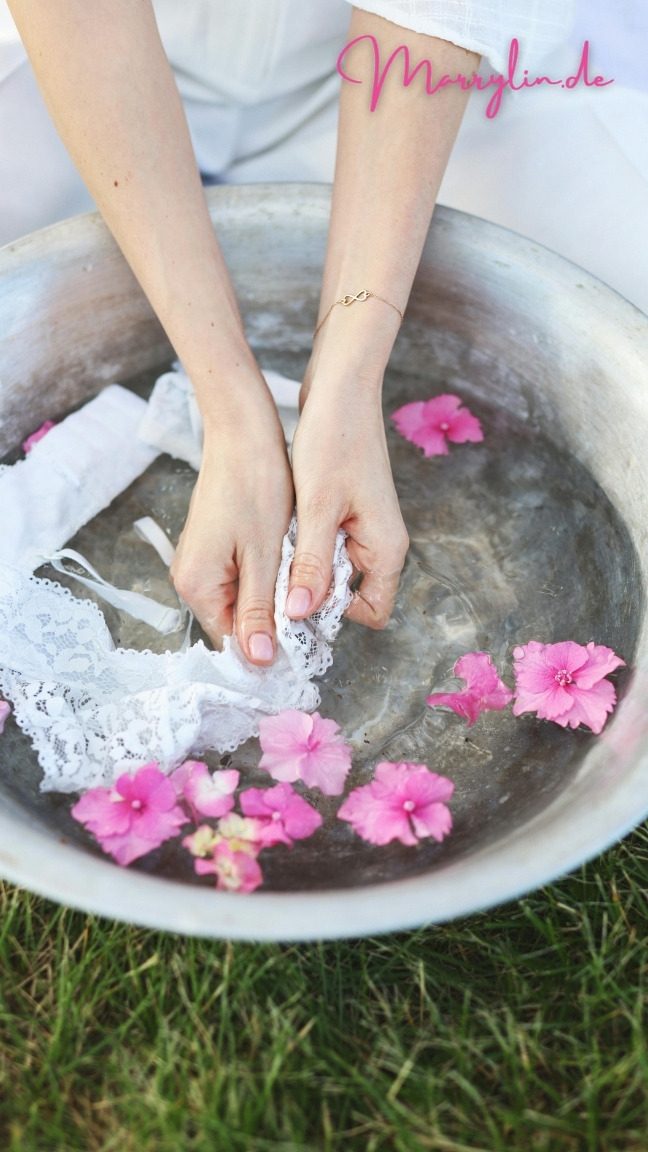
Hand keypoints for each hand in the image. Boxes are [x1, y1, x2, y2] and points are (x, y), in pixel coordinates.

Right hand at [170, 385, 293, 665]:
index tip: (305, 648)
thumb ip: (260, 610)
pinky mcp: (214, 548)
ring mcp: (201, 562)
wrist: (243, 433)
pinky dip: (266, 579)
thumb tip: (258, 659)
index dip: (270, 649)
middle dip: (273, 623)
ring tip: (302, 586)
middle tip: (311, 612)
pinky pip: (241, 579)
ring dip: (273, 600)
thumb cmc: (254, 487)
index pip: (233, 642)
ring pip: (243, 601)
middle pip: (236, 623)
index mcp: (197, 586)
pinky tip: (288, 566)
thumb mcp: (263, 556)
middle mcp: (190, 579)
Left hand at [286, 375, 408, 627]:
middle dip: (313, 594)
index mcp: (386, 549)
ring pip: (332, 571)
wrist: (342, 389)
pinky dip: (303, 547)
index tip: (294, 605)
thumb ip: (311, 563)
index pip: (371, 612)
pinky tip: (280, 530)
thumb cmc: (335, 440)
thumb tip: (299, 612)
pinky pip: (326, 547)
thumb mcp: (317, 507)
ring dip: (303, 569)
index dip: (333, 616)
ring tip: (273, 552)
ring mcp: (366, 529)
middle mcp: (381, 544)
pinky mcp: (348, 514)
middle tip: (274, 583)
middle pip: (349, 595)